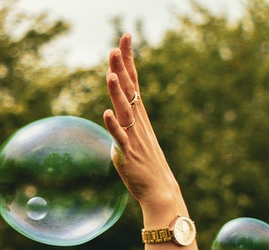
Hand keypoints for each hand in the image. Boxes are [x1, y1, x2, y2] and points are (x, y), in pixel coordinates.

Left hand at [103, 34, 181, 213]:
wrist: (161, 192)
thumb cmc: (146, 168)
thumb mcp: (132, 141)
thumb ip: (121, 129)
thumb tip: (113, 122)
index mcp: (139, 117)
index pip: (133, 82)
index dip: (128, 60)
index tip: (125, 38)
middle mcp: (138, 123)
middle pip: (130, 91)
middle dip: (122, 68)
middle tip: (116, 47)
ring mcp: (134, 138)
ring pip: (125, 111)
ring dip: (118, 93)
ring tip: (112, 74)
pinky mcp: (129, 154)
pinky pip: (120, 138)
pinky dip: (114, 125)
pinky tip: (107, 113)